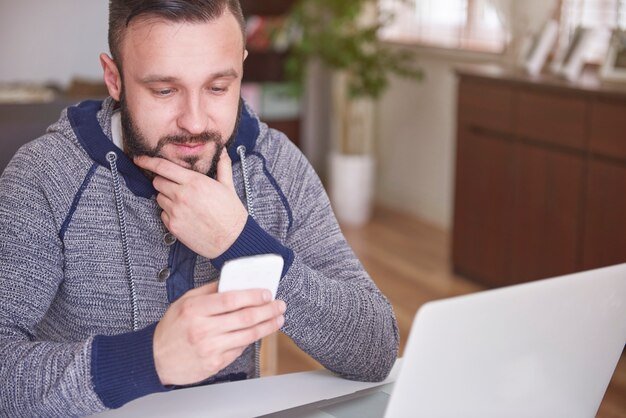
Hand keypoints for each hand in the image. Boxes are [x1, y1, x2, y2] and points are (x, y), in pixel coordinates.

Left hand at [134, 150, 247, 258]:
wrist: (232, 239)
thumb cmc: (231, 213)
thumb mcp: (228, 186)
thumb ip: (222, 166)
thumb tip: (223, 151)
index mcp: (195, 182)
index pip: (163, 167)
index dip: (148, 161)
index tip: (139, 158)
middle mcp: (182, 195)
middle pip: (157, 182)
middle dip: (163, 181)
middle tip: (176, 186)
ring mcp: (175, 211)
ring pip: (159, 198)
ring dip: (167, 197)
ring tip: (184, 203)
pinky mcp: (173, 226)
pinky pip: (162, 214)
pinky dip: (169, 213)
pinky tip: (184, 215)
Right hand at [153, 282, 285, 385]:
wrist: (155, 359)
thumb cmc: (172, 328)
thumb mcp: (185, 302)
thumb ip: (209, 291)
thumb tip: (234, 281)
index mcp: (195, 309)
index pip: (231, 299)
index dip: (253, 295)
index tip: (267, 293)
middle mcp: (203, 329)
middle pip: (245, 317)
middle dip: (267, 310)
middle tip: (279, 305)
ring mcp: (210, 348)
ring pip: (248, 335)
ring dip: (267, 326)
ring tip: (278, 318)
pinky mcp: (215, 364)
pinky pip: (240, 349)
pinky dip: (252, 339)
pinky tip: (259, 332)